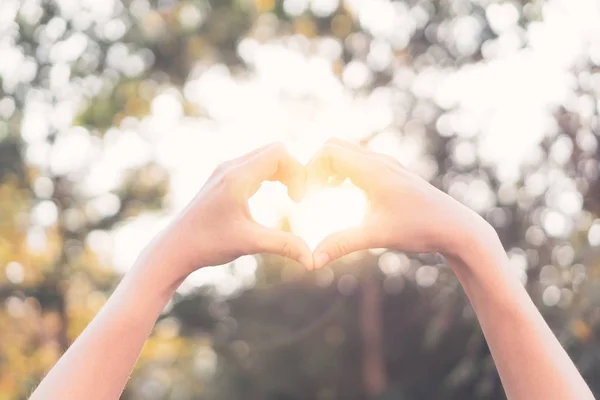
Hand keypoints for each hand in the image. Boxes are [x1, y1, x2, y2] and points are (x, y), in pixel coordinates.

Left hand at [151, 143, 312, 280]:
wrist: (174, 247)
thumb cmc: (208, 244)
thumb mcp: (250, 243)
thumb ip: (284, 246)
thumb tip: (313, 260)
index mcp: (238, 177)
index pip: (279, 153)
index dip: (297, 172)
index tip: (298, 201)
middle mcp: (230, 167)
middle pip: (274, 150)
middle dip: (292, 171)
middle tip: (297, 198)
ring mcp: (224, 171)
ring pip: (264, 156)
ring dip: (282, 172)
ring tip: (290, 196)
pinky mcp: (221, 178)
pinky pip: (254, 164)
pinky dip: (269, 174)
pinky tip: (273, 195)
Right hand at [306, 139, 494, 268]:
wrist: (457, 227)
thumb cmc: (420, 228)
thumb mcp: (377, 236)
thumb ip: (341, 244)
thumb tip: (312, 262)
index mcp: (373, 169)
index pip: (327, 152)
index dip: (309, 170)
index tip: (305, 198)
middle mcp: (379, 160)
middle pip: (333, 146)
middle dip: (316, 167)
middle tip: (310, 195)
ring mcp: (387, 164)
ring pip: (347, 152)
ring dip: (330, 169)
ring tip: (322, 195)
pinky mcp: (392, 172)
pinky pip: (359, 161)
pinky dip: (343, 172)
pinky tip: (342, 194)